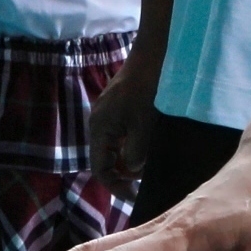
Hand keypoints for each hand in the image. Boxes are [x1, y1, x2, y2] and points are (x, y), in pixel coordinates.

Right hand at [86, 54, 162, 188]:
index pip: (100, 168)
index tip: (134, 195)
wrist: (153, 56)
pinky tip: (147, 145)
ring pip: (114, 147)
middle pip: (105, 158)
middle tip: (145, 179)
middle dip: (123, 172)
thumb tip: (132, 170)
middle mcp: (98, 122)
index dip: (115, 185)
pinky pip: (120, 134)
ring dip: (128, 158)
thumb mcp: (143, 126)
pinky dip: (131, 144)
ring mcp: (107, 113)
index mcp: (99, 128)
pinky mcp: (118, 106)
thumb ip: (135, 153)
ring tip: (148, 164)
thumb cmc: (147, 90)